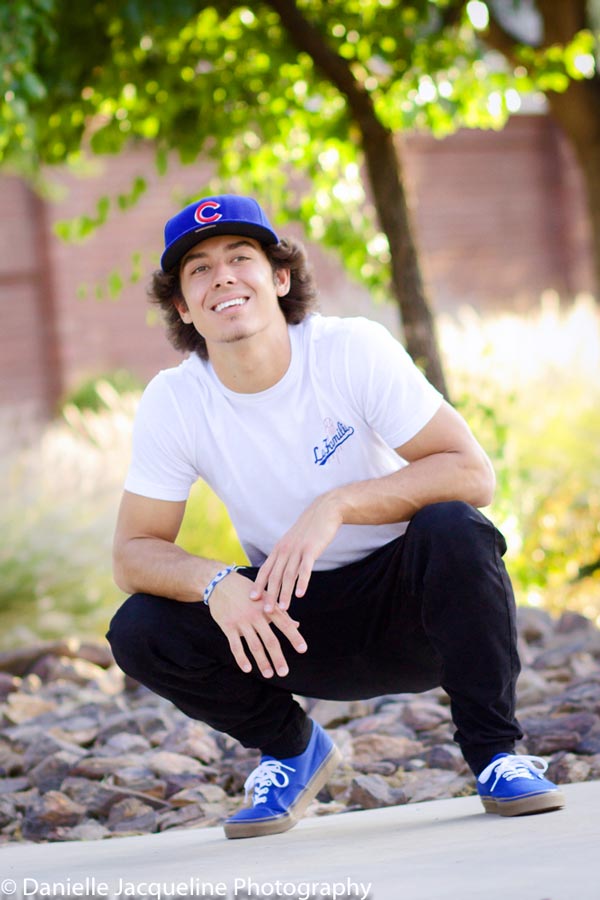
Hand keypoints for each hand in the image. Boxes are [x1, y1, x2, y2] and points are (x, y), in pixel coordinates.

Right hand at [208, 572, 307, 677]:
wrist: (220, 583)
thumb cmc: (247, 591)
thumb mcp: (265, 597)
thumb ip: (280, 613)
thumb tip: (296, 625)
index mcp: (267, 607)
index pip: (284, 624)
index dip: (294, 637)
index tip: (303, 649)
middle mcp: (256, 615)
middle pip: (270, 640)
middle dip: (278, 657)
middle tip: (284, 672)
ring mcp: (241, 621)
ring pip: (254, 646)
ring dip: (262, 662)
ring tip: (269, 674)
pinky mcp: (228, 626)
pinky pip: (235, 646)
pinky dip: (241, 658)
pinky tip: (247, 669)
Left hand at [250, 492, 342, 611]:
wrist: (324, 511)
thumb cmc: (309, 529)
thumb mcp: (293, 541)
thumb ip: (286, 555)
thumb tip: (281, 572)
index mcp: (279, 549)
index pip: (265, 569)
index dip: (258, 584)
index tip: (252, 599)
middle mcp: (285, 550)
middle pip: (274, 575)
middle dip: (269, 594)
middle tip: (265, 612)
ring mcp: (298, 549)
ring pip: (288, 575)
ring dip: (285, 593)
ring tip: (282, 608)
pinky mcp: (311, 549)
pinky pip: (305, 568)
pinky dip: (302, 582)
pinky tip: (301, 594)